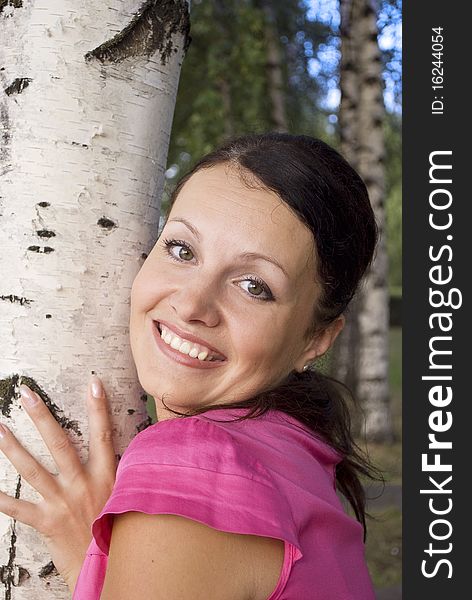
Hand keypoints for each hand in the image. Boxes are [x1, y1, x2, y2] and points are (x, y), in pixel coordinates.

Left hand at [0, 376, 116, 592]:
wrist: (105, 566)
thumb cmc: (117, 528)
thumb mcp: (127, 495)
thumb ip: (122, 471)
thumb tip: (136, 447)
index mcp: (106, 475)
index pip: (103, 434)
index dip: (99, 407)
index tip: (93, 383)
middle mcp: (82, 484)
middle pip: (59, 444)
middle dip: (42, 416)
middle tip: (27, 394)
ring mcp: (62, 502)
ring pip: (33, 469)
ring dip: (13, 447)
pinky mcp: (46, 522)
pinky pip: (18, 508)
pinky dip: (0, 498)